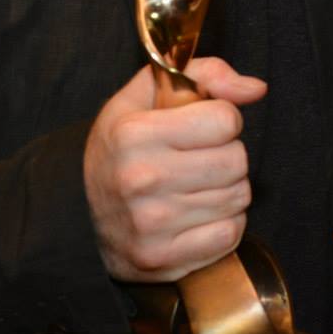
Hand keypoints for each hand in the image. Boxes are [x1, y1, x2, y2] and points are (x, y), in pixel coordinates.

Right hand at [84, 57, 265, 282]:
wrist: (77, 213)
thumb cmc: (121, 149)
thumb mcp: (146, 97)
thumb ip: (203, 74)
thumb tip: (255, 88)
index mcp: (134, 133)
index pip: (225, 119)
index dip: (221, 119)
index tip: (203, 127)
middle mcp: (141, 179)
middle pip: (237, 161)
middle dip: (227, 155)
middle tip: (201, 159)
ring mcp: (151, 224)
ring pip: (239, 197)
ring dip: (227, 190)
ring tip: (196, 187)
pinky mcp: (162, 259)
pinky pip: (230, 234)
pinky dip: (224, 224)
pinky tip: (198, 215)